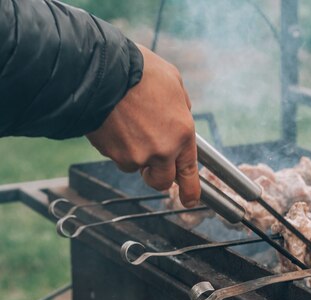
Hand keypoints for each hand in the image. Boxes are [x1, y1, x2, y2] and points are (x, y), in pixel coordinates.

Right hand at [86, 44, 199, 206]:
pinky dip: (118, 146)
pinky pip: (118, 157)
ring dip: (135, 155)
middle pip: (162, 181)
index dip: (190, 190)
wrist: (102, 71)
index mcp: (182, 133)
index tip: (190, 200)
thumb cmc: (140, 72)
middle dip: (157, 175)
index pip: (189, 172)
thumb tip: (182, 116)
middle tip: (152, 163)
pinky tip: (115, 124)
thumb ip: (181, 107)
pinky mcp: (112, 154)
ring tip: (129, 127)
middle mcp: (162, 150)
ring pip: (137, 167)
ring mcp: (136, 155)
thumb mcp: (174, 83)